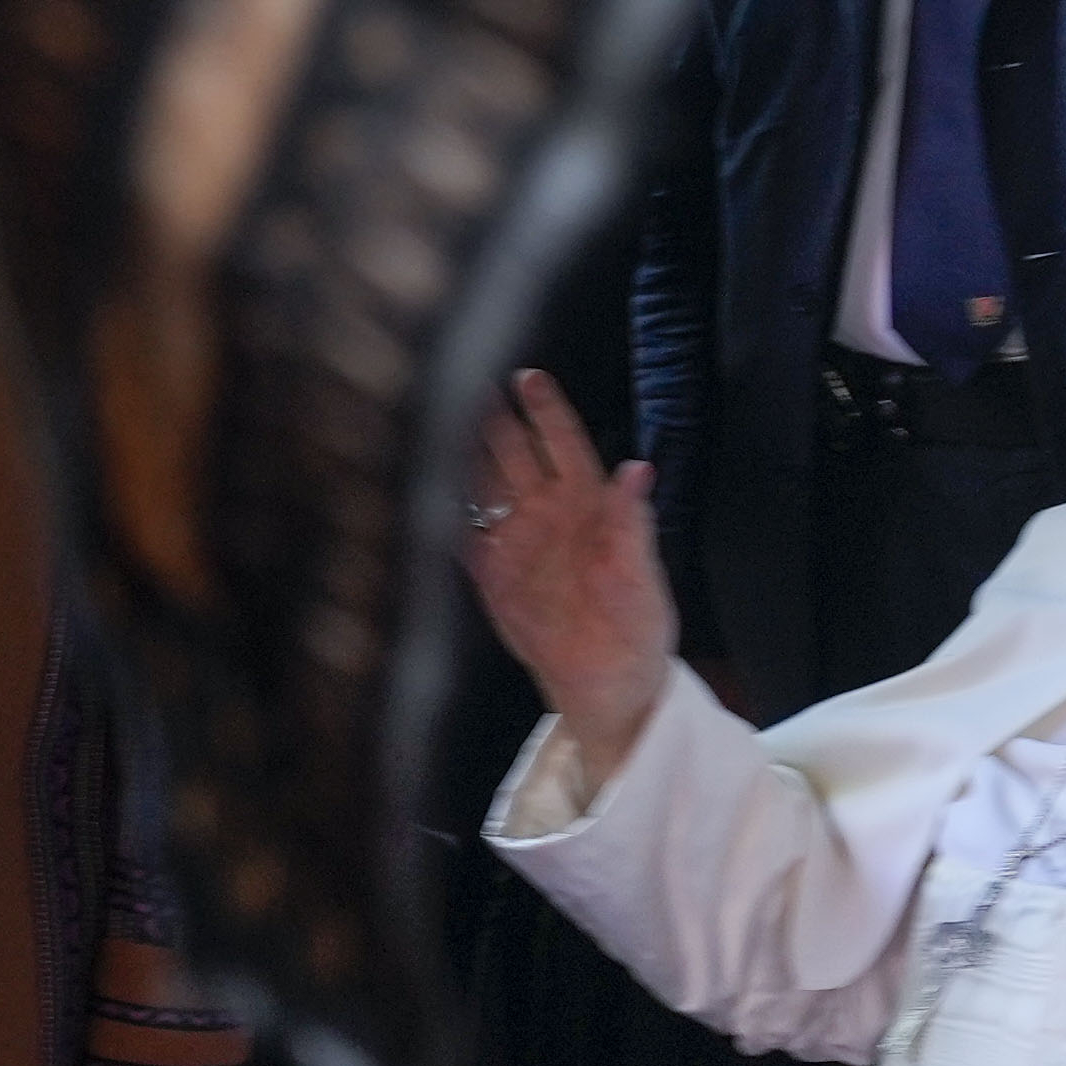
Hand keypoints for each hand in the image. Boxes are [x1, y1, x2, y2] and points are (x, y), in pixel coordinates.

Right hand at [465, 370, 677, 754]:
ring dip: (460, 458)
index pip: (565, 444)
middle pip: (515, 455)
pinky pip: (462, 539)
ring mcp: (517, 546)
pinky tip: (423, 492)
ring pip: (483, 488)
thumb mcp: (643, 578)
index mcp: (590, 507)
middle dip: (491, 420)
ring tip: (433, 425)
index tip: (526, 377)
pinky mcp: (492, 579)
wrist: (611, 689)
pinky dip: (442, 516)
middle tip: (464, 382)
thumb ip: (632, 524)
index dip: (546, 410)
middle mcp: (549, 517)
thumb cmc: (638, 631)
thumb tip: (638, 469)